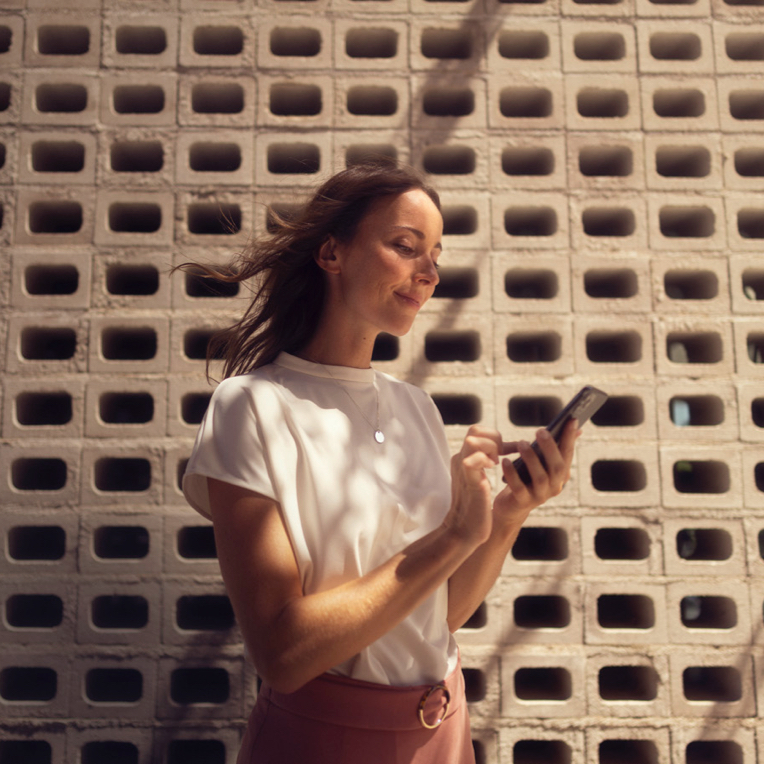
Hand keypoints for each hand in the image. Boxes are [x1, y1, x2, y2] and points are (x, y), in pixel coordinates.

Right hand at [444, 426, 505, 547]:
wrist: (464, 530)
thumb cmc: (476, 507)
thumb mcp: (479, 479)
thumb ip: (484, 463)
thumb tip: (502, 450)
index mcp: (463, 458)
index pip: (477, 431)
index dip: (495, 436)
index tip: (509, 450)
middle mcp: (460, 459)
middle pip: (474, 430)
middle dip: (493, 438)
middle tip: (501, 456)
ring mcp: (463, 469)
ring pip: (473, 440)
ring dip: (490, 448)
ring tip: (496, 463)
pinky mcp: (468, 481)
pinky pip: (473, 460)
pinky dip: (486, 461)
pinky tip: (493, 470)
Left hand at [493, 419, 579, 530]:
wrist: (512, 507)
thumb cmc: (526, 478)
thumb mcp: (541, 463)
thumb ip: (553, 447)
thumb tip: (574, 427)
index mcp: (561, 474)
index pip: (568, 454)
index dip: (570, 438)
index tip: (572, 419)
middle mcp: (554, 486)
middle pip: (557, 467)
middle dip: (550, 448)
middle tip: (540, 431)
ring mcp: (540, 496)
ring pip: (540, 477)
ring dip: (531, 458)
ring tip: (522, 443)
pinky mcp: (523, 502)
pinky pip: (519, 487)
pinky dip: (512, 473)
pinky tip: (505, 461)